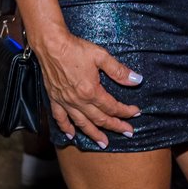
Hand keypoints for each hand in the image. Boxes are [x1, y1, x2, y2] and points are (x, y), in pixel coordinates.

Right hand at [35, 31, 142, 146]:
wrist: (51, 45)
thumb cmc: (75, 48)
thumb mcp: (101, 56)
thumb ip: (119, 71)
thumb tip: (136, 80)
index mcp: (91, 91)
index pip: (112, 106)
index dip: (125, 111)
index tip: (136, 113)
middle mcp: (78, 101)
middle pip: (100, 119)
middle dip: (115, 126)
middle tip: (128, 132)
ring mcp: (65, 101)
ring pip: (82, 123)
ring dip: (94, 134)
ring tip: (104, 143)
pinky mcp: (54, 99)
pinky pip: (60, 118)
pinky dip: (66, 128)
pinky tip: (71, 135)